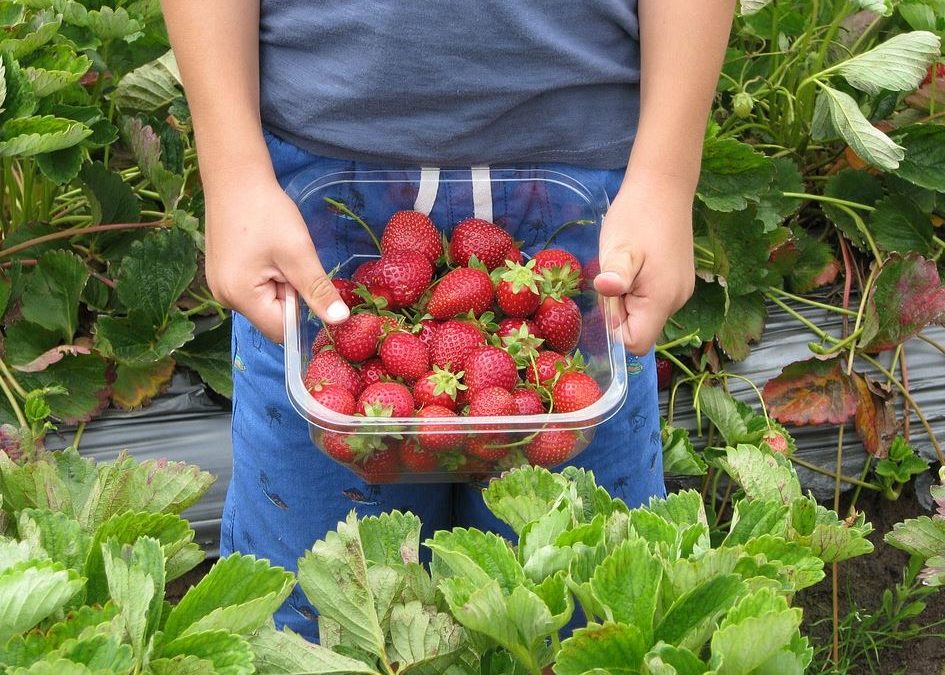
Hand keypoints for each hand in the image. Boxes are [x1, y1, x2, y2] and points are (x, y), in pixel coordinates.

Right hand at [204, 177, 349, 342]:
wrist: (235, 177)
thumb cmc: (266, 212)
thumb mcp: (298, 252)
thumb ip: (317, 290)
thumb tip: (340, 320)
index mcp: (239, 296)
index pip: (281, 329)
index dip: (302, 312)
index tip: (309, 282)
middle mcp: (224, 298)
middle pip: (272, 316)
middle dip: (290, 295)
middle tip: (291, 260)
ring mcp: (220, 286)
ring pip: (265, 301)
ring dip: (281, 284)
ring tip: (278, 253)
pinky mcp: (223, 274)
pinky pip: (254, 288)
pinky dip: (269, 275)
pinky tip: (267, 251)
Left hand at [593, 176, 695, 355]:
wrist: (664, 186)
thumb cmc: (637, 216)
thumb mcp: (619, 247)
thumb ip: (615, 275)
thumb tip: (606, 291)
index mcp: (662, 300)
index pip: (636, 343)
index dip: (614, 330)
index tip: (608, 298)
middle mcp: (677, 301)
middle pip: (640, 329)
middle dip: (619, 311)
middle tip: (615, 274)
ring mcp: (680, 291)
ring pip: (644, 313)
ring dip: (627, 298)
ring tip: (625, 264)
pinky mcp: (678, 280)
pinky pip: (652, 299)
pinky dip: (638, 288)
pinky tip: (635, 261)